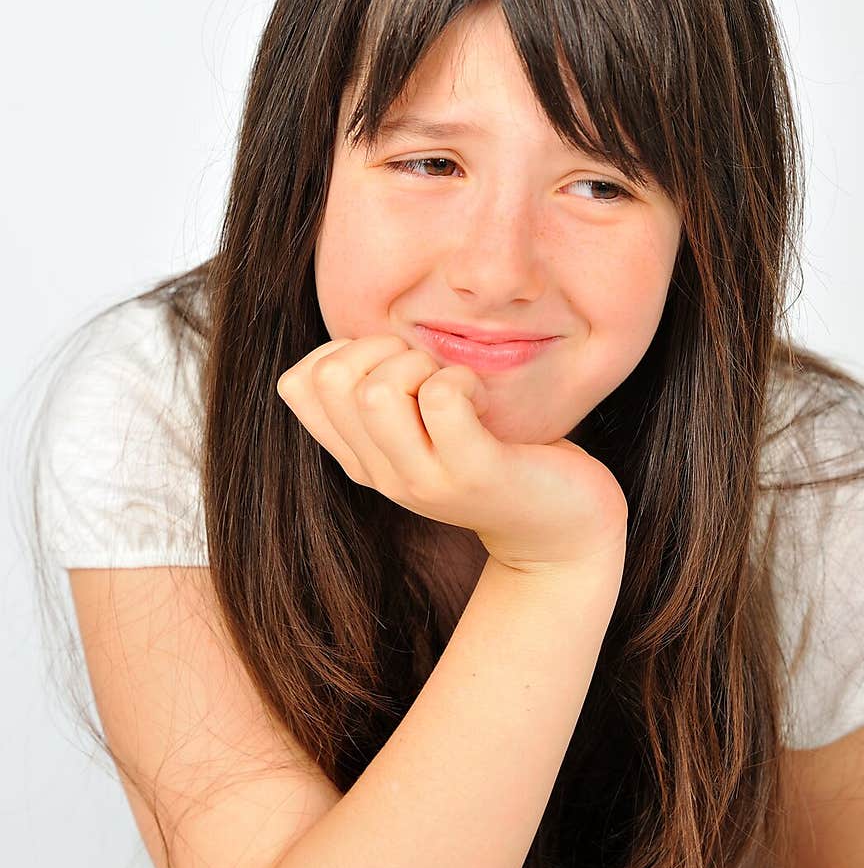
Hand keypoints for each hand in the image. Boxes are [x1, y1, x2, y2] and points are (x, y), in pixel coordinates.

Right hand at [276, 334, 627, 572]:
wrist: (561, 527)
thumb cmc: (493, 452)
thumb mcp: (422, 426)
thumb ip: (384, 393)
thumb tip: (350, 339)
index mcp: (360, 457)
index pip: (298, 384)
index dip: (342, 350)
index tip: (392, 365)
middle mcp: (381, 474)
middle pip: (333, 378)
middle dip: (383, 349)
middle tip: (429, 369)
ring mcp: (423, 480)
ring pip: (377, 391)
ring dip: (421, 365)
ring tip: (453, 384)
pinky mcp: (472, 474)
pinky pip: (442, 397)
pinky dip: (462, 380)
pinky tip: (482, 400)